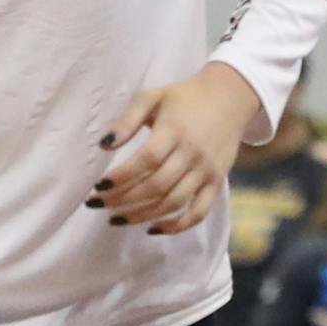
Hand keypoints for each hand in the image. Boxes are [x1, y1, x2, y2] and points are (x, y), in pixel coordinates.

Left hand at [90, 64, 260, 235]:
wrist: (229, 97)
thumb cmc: (184, 97)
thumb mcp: (153, 96)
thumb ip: (127, 119)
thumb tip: (104, 145)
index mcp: (175, 130)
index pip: (146, 160)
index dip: (121, 176)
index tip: (98, 186)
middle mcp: (192, 154)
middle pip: (156, 185)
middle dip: (123, 199)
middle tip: (98, 204)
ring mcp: (206, 171)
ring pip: (173, 202)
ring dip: (142, 215)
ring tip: (116, 218)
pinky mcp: (217, 183)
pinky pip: (199, 212)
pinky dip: (177, 226)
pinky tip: (153, 229)